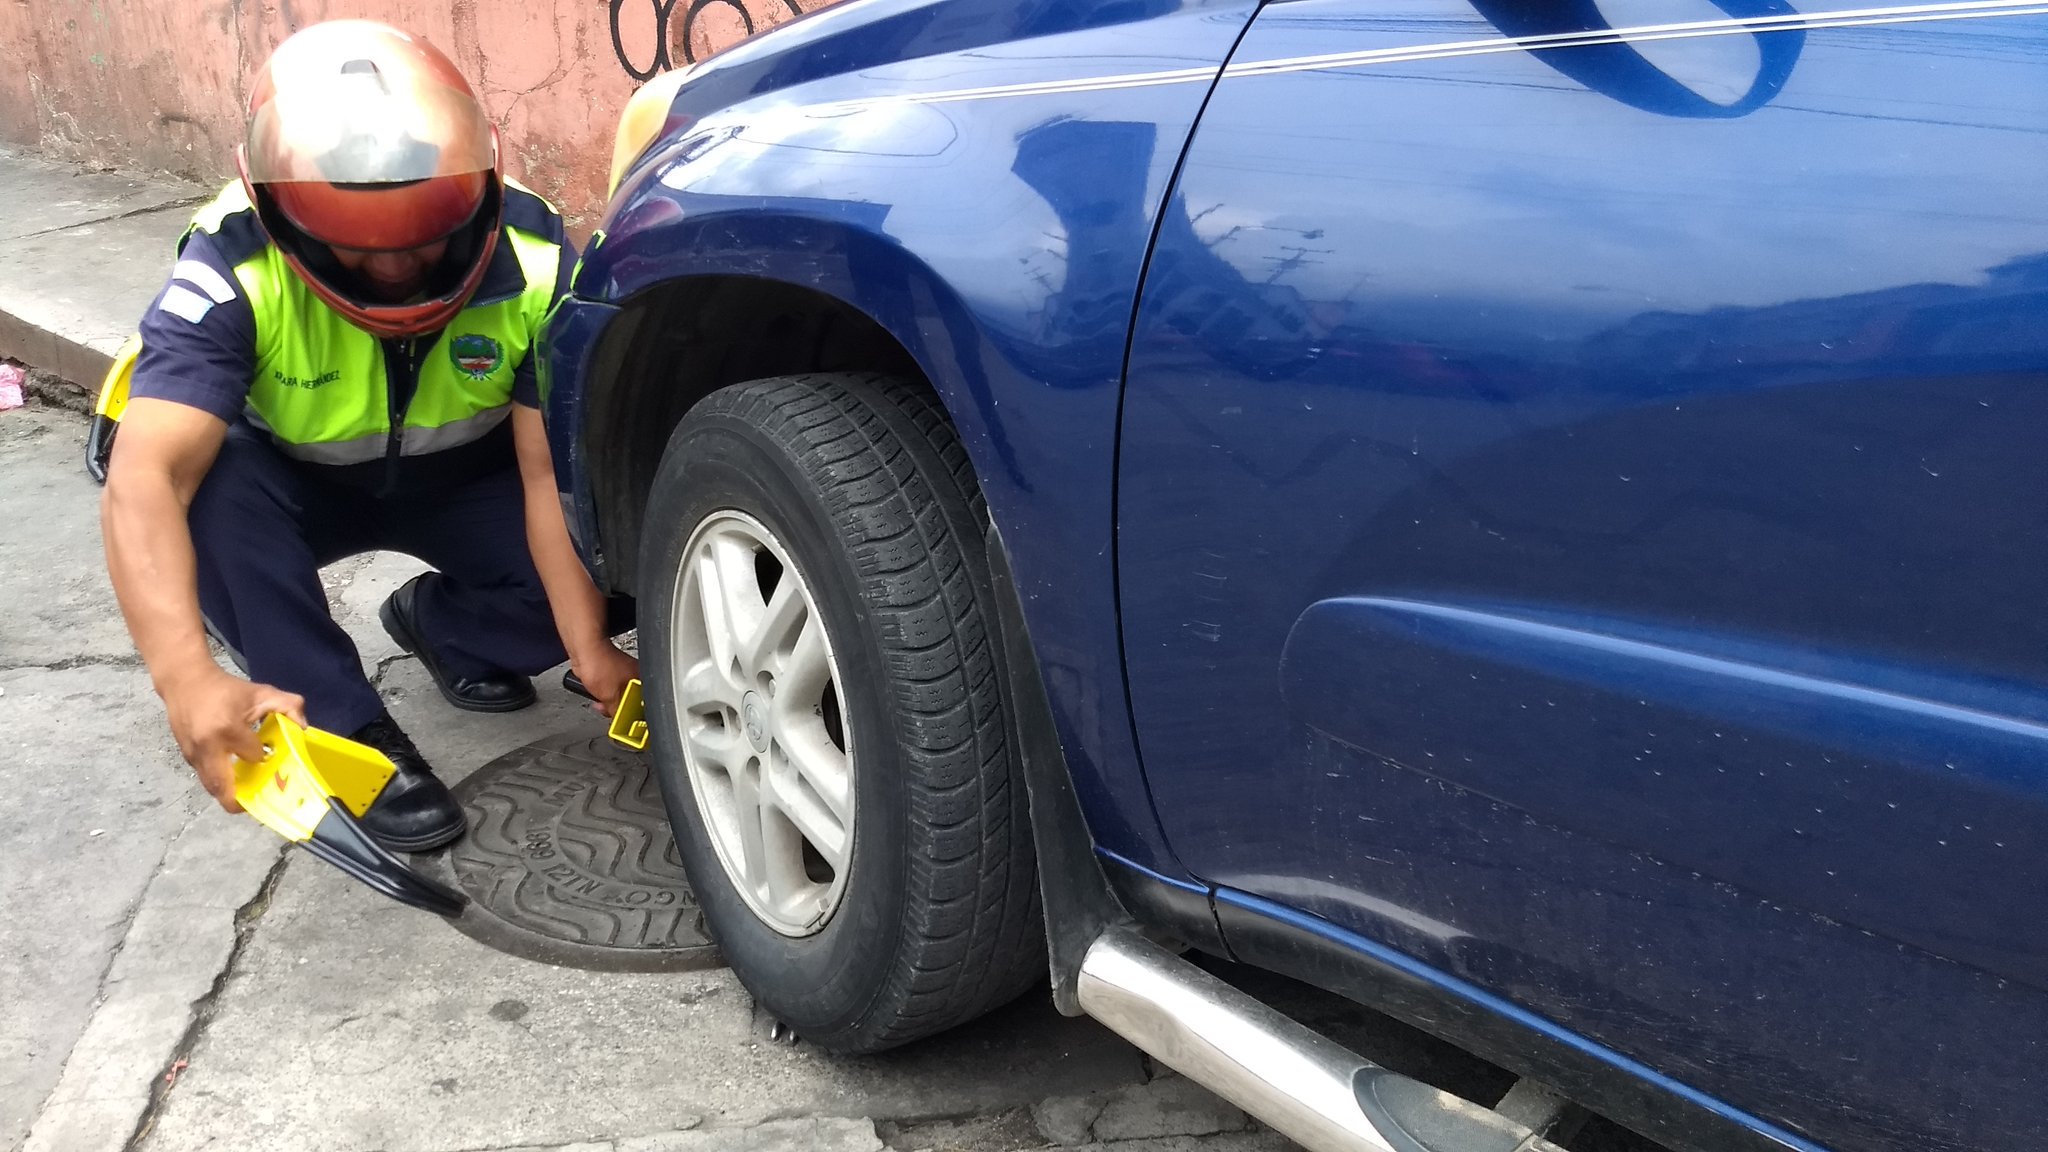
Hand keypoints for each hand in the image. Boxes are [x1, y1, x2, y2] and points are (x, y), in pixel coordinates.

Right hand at [161, 666, 306, 812]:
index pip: (254, 757)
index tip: (273, 754)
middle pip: (225, 789)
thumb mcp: (261, 692)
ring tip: (252, 788)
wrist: (185, 682)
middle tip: (263, 797)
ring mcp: (193, 755)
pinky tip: (237, 775)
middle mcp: (207, 747)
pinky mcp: (186, 759)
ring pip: (213, 788)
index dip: (265, 758)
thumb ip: (289, 706)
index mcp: (228, 729)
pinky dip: (222, 783)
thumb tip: (304, 729)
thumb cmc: (226, 689)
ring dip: (232, 793)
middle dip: (245, 800)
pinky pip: (206, 779)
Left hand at [571, 643, 639, 717]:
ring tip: (600, 700)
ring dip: (607, 702)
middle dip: (617, 710)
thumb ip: (619, 714)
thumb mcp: (611, 698)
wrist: (584, 649)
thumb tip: (623, 726)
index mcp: (642, 681)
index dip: (633, 718)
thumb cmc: (600, 664)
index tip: (624, 723)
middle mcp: (635, 676)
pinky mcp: (611, 673)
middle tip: (609, 710)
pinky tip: (596, 692)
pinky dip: (602, 694)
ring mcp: (623, 674)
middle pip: (630, 703)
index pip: (643, 706)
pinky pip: (609, 689)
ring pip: (618, 697)